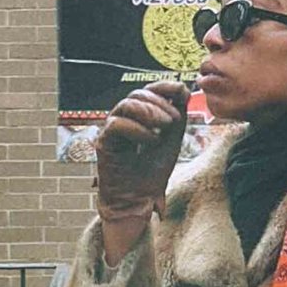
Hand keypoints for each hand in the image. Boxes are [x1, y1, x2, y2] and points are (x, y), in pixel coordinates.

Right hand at [93, 80, 189, 226]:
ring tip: (165, 127)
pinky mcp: (103, 143)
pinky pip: (116, 124)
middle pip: (137, 95)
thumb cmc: (152, 173)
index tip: (181, 90)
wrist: (139, 200)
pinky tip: (151, 140)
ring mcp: (111, 130)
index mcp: (139, 116)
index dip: (163, 86)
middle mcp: (123, 119)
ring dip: (150, 112)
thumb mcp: (172, 140)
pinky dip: (137, 129)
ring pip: (126, 105)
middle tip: (174, 120)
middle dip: (159, 103)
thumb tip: (183, 90)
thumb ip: (177, 115)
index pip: (147, 91)